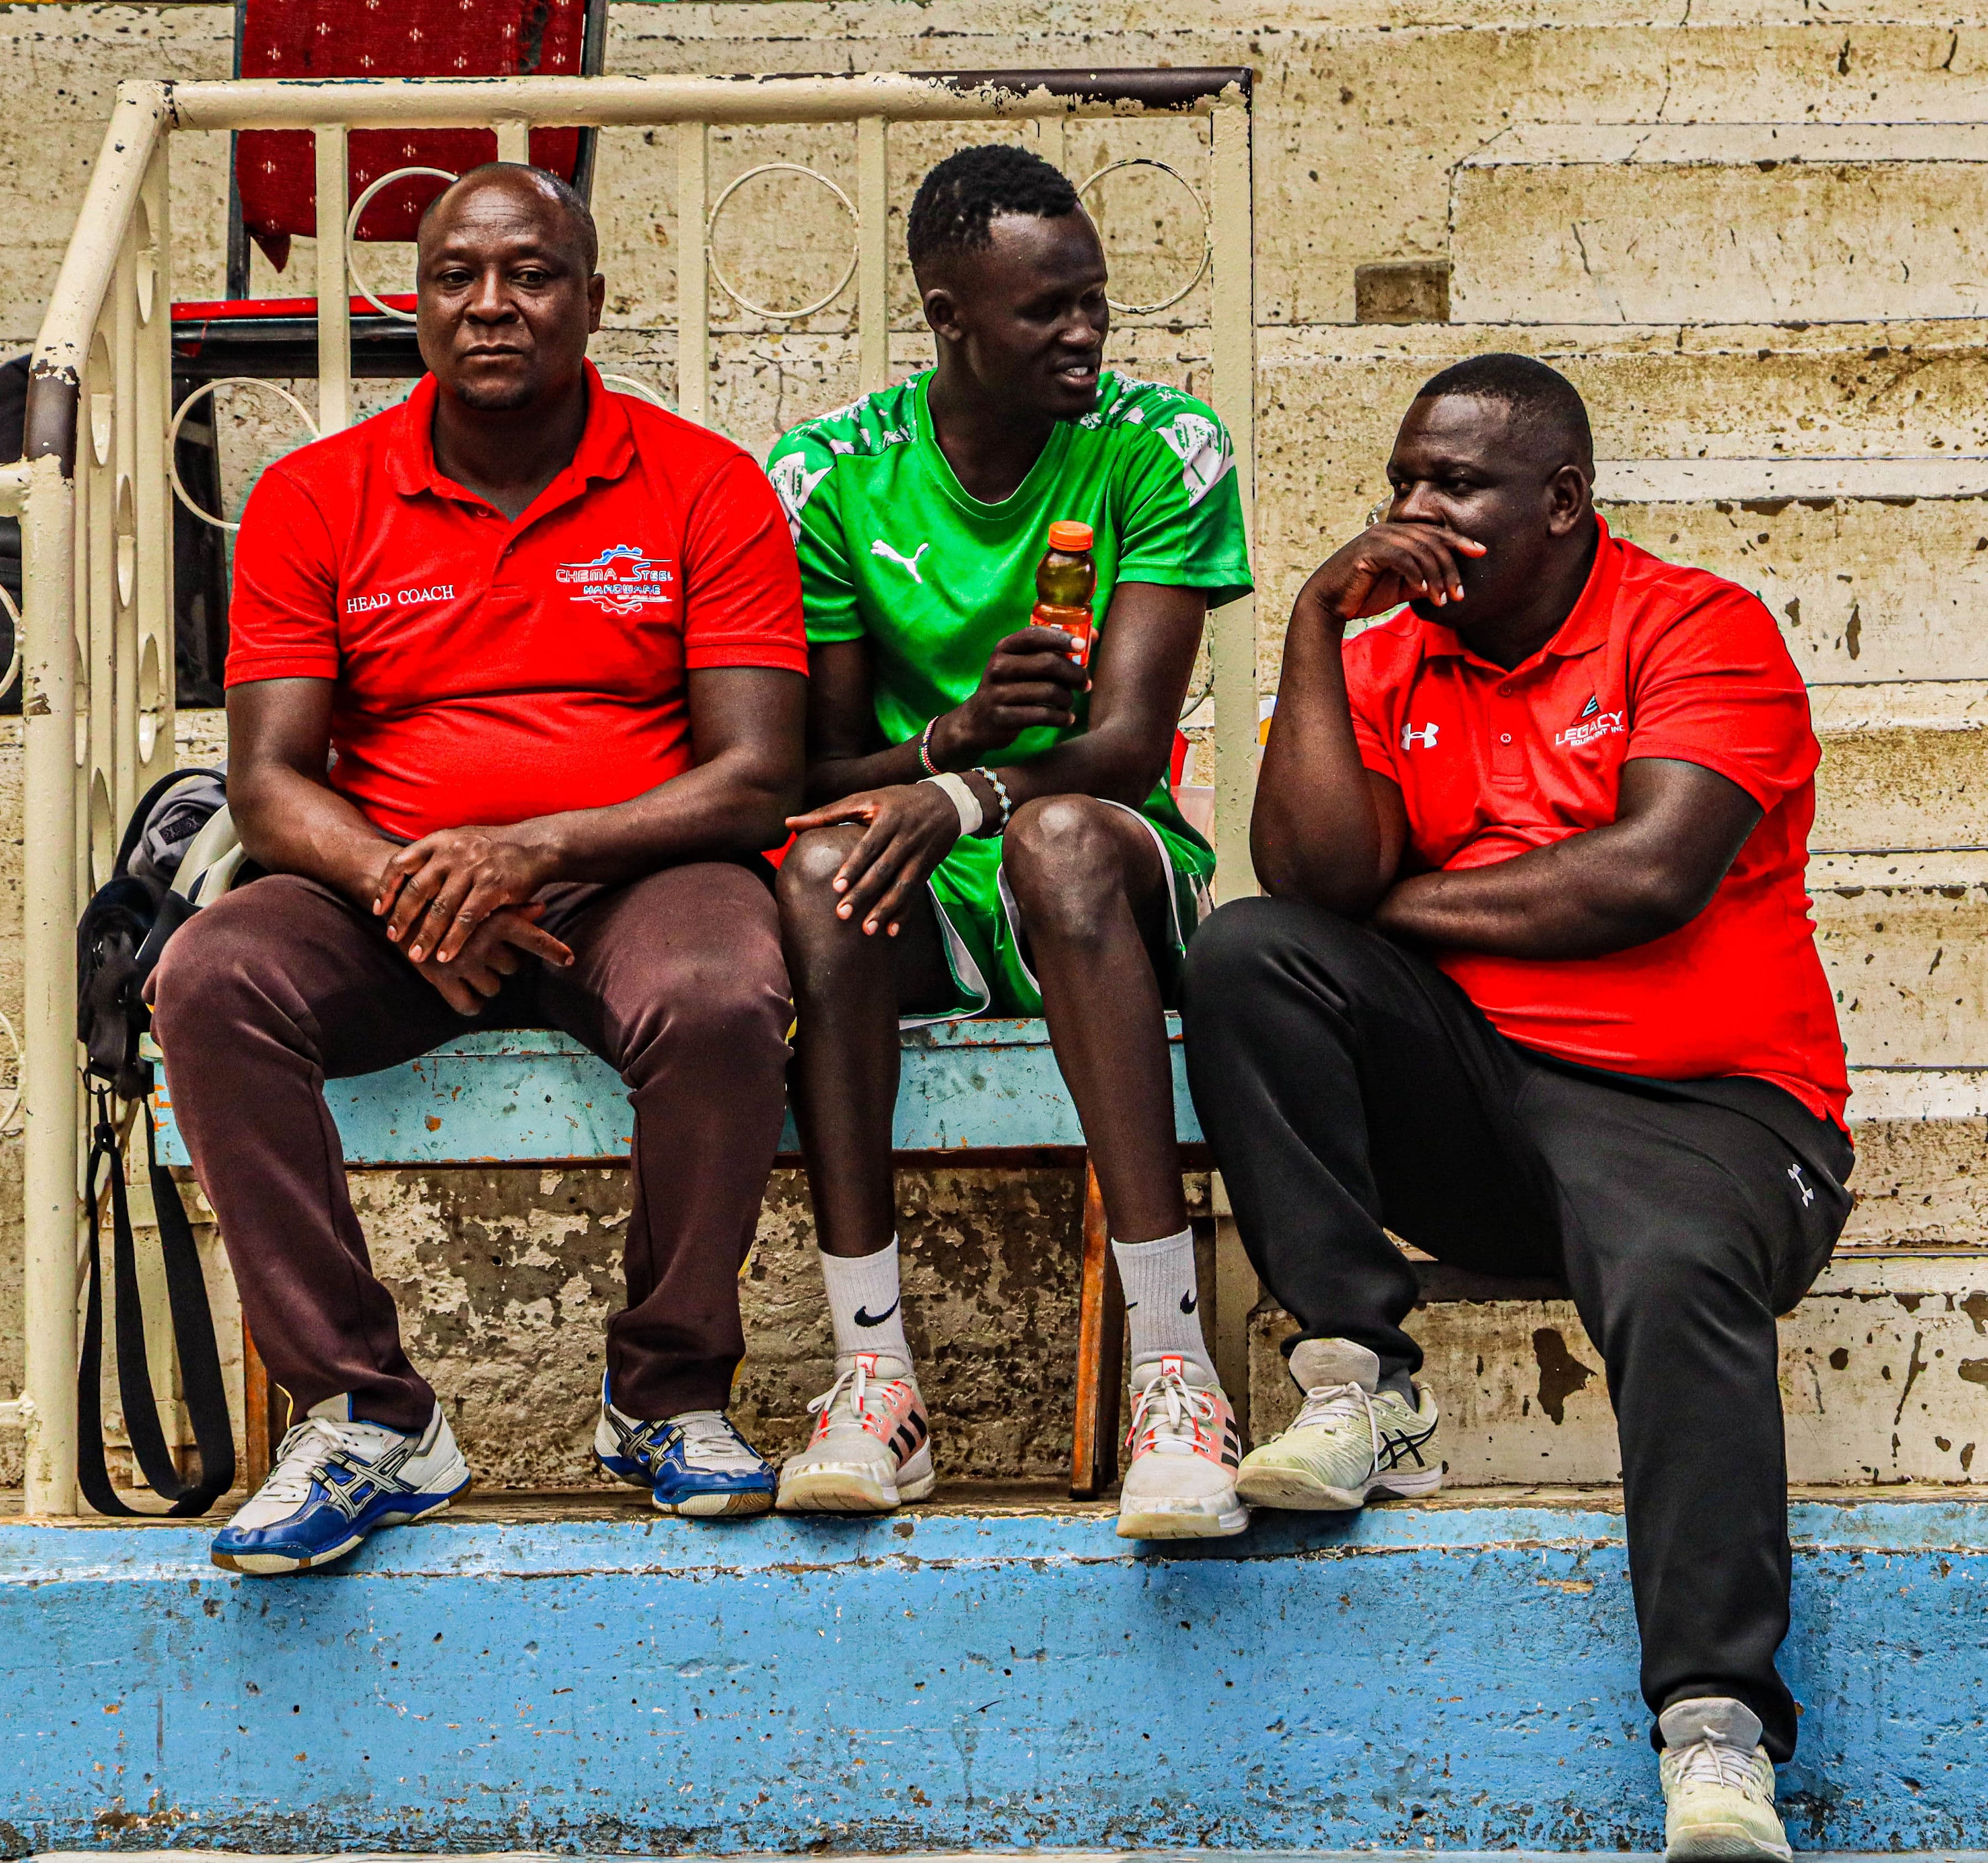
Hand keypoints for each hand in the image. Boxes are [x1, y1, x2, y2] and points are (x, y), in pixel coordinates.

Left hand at [373, 826, 554, 962]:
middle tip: (392, 939)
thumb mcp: (460, 841)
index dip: (386, 888)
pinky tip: (446, 956)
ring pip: (440, 908)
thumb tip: (403, 876)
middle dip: (402, 918)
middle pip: (417, 889)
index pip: (401, 863)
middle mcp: (453, 853)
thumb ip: (434, 856)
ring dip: (427, 935)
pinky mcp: (493, 887)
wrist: (536, 845)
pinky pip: (467, 919)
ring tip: (417, 957)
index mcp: (440, 841)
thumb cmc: (494, 848)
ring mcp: (473, 869)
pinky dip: (454, 940)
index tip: (378, 910)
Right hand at [406, 903, 574, 1014]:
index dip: (553, 950)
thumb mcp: (476, 899)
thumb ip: (511, 907)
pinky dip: (471, 1003)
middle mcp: (481, 942)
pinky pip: (469, 1004)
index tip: (571, 959)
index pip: (532, 938)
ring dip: (486, 980)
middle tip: (483, 949)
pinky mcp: (440, 978)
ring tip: (468, 963)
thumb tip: (541, 907)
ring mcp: (461, 962)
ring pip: (494, 987)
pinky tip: (467, 992)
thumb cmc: (445, 899)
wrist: (398, 901)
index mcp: (493, 920)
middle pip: (513, 967)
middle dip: (502, 962)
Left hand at [785, 782, 968, 935]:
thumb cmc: (895, 800)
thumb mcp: (864, 799)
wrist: (946, 802)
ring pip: (902, 886)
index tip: (836, 887)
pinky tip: (891, 931)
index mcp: (887, 818)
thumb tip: (788, 823)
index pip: (868, 846)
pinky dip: (904, 913)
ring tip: (867, 930)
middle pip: (883, 870)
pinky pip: (915, 893)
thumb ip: (827, 813)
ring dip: (885, 909)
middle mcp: (905, 837)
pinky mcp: (928, 868)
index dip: (853, 867)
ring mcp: (919, 854)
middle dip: (864, 894)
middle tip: (843, 914)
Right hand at [929, 626, 1088, 766]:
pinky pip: (1042, 716)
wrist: (977, 721)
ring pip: (1048, 691)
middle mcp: (998, 667)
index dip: (1061, 638)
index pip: (1034, 634)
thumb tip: (1092, 636)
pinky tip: (1067, 719)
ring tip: (1070, 702)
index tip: (1082, 645)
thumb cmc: (1011, 687)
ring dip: (1067, 698)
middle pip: (1047, 663)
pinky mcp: (1002, 717)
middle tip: (1085, 683)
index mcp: (1004, 648)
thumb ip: (1051, 649)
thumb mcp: (1022, 663)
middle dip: (1074, 673)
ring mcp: (998, 693)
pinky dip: (1061, 718)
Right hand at [1298, 520, 1488, 624]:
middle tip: (1460, 594)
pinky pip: (1402, 558)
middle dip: (1451, 568)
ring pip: (1420, 551)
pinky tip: (1424, 593)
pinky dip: (1416, 575)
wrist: (1327, 604)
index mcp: (1398, 534)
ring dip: (1436, 578)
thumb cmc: (1363, 595)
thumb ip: (1422, 580)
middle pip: (1432, 541)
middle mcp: (1389, 529)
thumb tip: (1447, 584)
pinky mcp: (1368, 551)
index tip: (1481, 552)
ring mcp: (1378, 538)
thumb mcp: (1400, 587)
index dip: (1459, 541)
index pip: (1435, 533)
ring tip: (1443, 600)